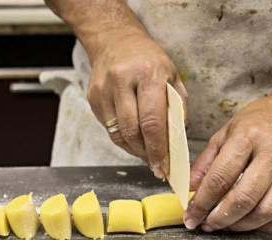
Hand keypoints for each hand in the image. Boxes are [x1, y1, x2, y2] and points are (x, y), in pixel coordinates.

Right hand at [86, 29, 186, 178]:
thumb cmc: (149, 60)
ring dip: (134, 150)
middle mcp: (123, 80)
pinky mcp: (93, 97)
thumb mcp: (172, 75)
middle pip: (133, 131)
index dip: (157, 148)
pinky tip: (133, 140)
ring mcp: (104, 90)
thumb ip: (178, 106)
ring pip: (118, 133)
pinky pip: (108, 128)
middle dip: (146, 154)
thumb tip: (177, 140)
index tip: (163, 165)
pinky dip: (123, 139)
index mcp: (148, 74)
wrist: (115, 40)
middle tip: (156, 166)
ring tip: (146, 155)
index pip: (152, 121)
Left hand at [184, 91, 271, 232]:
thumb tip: (189, 189)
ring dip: (243, 225)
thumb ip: (206, 162)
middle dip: (221, 218)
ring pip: (267, 210)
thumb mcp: (225, 132)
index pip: (220, 178)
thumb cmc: (260, 121)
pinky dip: (268, 225)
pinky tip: (253, 223)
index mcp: (248, 137)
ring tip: (228, 225)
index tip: (191, 216)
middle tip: (208, 224)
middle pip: (244, 198)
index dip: (202, 203)